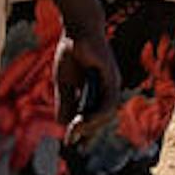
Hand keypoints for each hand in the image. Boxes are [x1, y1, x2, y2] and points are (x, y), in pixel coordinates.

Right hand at [55, 25, 128, 144]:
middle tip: (72, 139)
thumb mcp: (64, 82)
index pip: (93, 116)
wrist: (77, 31)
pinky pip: (108, 103)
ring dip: (91, 125)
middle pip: (100, 117)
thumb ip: (65, 102)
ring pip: (106, 113)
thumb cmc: (71, 53)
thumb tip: (61, 125)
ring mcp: (111, 85)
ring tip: (75, 131)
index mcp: (95, 90)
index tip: (73, 144)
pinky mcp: (112, 79)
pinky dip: (96, 114)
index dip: (85, 131)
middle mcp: (106, 90)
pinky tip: (83, 120)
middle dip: (87, 131)